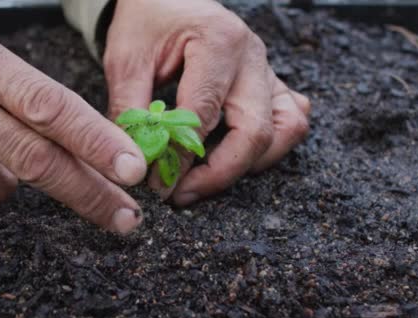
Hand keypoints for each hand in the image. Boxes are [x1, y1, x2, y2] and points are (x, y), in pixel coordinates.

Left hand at [104, 0, 310, 205]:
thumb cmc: (147, 23)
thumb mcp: (127, 60)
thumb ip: (130, 109)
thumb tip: (136, 162)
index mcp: (219, 41)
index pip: (204, 113)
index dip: (182, 157)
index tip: (157, 182)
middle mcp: (253, 56)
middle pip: (255, 130)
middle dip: (219, 173)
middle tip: (181, 193)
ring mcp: (268, 70)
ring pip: (284, 129)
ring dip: (250, 164)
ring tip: (206, 179)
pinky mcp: (271, 83)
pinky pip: (290, 119)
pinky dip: (271, 145)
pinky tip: (236, 154)